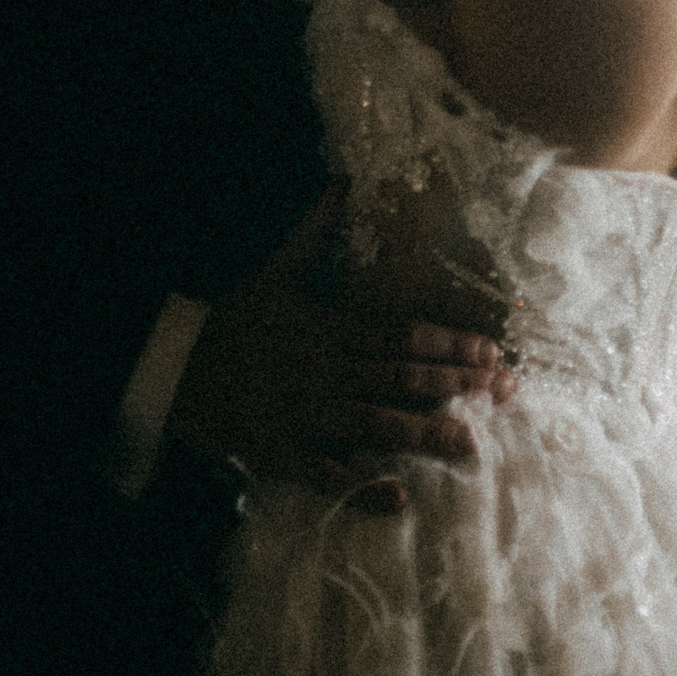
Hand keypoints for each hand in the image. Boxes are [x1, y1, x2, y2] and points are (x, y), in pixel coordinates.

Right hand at [164, 190, 514, 516]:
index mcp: (326, 326)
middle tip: (504, 393)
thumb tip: (343, 179)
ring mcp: (300, 413)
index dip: (448, 342)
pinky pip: (325, 473)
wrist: (172, 366)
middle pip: (398, 377)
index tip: (491, 350)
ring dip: (424, 434)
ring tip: (471, 445)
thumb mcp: (276, 271)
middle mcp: (320, 369)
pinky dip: (362, 486)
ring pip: (372, 424)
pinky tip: (399, 496)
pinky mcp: (277, 452)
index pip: (400, 333)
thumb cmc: (233, 321)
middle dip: (455, 385)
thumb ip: (314, 229)